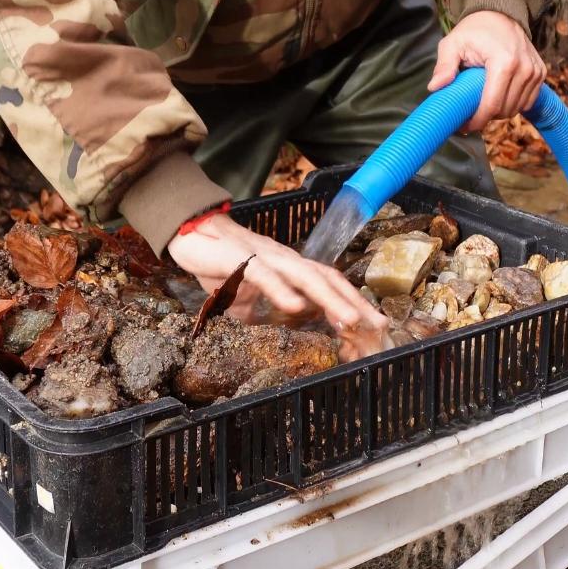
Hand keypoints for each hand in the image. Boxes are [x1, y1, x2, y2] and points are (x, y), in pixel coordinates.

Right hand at [168, 212, 386, 331]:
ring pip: (305, 277)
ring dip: (329, 298)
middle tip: (377, 324)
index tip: (372, 324)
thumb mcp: (242, 296)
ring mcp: (266, 258)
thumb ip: (258, 313)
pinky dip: (282, 291)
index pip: (328, 283)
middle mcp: (285, 260)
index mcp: (288, 268)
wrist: (190, 231)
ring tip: (349, 319)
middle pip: (327, 279)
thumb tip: (265, 337)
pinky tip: (296, 307)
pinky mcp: (242, 259)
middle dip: (354, 302)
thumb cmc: (218, 260)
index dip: (352, 301)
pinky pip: (266, 276)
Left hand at [427, 11, 545, 131]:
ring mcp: (535, 71)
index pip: (491, 105)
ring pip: (516, 109)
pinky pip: (527, 101)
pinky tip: (498, 97)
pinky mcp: (540, 73)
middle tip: (468, 115)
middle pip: (504, 110)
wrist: (501, 14)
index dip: (476, 121)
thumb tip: (435, 87)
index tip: (462, 126)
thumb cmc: (474, 30)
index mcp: (503, 62)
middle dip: (485, 118)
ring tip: (482, 105)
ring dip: (498, 112)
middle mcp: (524, 68)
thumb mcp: (453, 43)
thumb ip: (444, 65)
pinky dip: (512, 105)